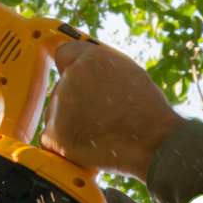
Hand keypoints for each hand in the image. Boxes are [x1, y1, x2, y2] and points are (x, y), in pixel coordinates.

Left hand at [39, 40, 182, 181]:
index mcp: (91, 58)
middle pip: (59, 89)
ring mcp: (60, 104)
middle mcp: (72, 76)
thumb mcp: (129, 73)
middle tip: (97, 118)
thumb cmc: (148, 111)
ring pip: (54, 114)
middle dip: (73, 103)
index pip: (63, 55)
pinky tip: (85, 147)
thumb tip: (88, 72)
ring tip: (97, 134)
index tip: (76, 83)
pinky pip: (49, 139)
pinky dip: (63, 146)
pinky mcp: (54, 132)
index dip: (69, 69)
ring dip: (68, 125)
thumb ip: (102, 69)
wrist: (153, 141)